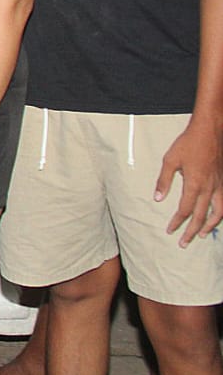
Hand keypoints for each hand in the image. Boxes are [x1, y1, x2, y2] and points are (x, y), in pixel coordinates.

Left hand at [155, 119, 222, 247]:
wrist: (209, 131)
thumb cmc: (188, 144)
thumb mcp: (170, 160)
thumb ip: (164, 180)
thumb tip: (158, 199)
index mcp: (194, 184)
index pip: (185, 210)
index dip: (177, 222)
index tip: (169, 230)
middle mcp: (209, 188)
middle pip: (201, 216)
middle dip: (192, 231)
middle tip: (183, 243)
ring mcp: (219, 185)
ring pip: (218, 213)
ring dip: (209, 226)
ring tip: (202, 235)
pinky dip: (221, 213)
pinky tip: (216, 217)